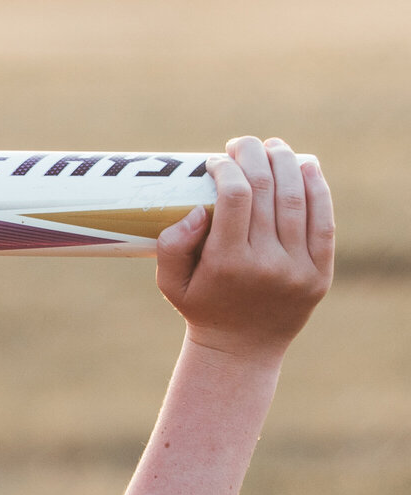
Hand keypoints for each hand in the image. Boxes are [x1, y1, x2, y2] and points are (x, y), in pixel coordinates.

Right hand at [155, 136, 332, 361]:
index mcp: (228, 264)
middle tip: (242, 144)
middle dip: (254, 155)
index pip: (235, 197)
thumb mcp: (170, 283)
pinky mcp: (320, 273)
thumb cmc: (202, 307)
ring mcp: (298, 269)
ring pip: (296, 199)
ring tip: (273, 147)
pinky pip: (324, 221)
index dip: (227, 169)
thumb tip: (197, 209)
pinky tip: (307, 165)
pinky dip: (318, 187)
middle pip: (266, 190)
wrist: (242, 350)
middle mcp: (267, 265)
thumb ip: (171, 245)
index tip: (215, 162)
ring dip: (286, 162)